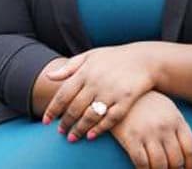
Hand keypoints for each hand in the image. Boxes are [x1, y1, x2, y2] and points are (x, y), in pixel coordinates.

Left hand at [42, 43, 156, 141]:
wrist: (145, 59)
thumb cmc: (115, 58)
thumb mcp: (91, 55)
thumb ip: (69, 66)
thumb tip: (48, 76)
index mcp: (86, 71)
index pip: (63, 94)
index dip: (53, 109)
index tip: (46, 121)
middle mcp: (97, 82)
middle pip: (75, 108)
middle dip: (65, 123)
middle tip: (60, 132)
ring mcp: (112, 91)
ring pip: (90, 116)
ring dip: (79, 129)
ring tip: (72, 137)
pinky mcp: (127, 99)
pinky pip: (110, 118)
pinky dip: (99, 129)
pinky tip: (91, 135)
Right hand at [110, 91, 191, 168]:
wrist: (127, 93)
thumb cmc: (152, 104)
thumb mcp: (171, 113)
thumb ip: (184, 131)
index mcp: (177, 121)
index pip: (190, 149)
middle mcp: (164, 128)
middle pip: (175, 160)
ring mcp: (148, 133)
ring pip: (159, 164)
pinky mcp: (131, 138)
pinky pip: (141, 162)